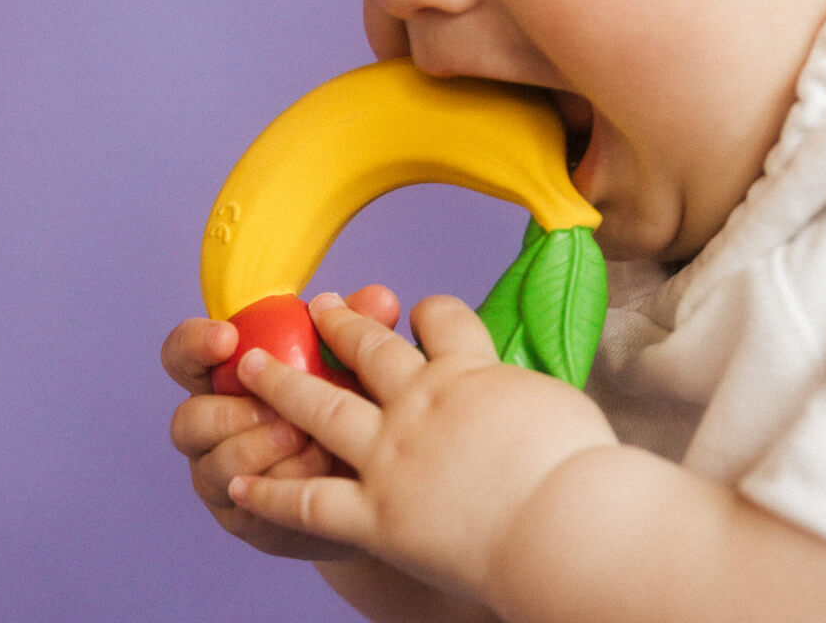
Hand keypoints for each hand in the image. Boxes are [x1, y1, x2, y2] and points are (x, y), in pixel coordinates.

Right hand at [161, 285, 398, 560]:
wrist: (373, 482)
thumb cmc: (352, 404)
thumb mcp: (356, 360)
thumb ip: (362, 328)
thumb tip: (379, 299)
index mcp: (226, 373)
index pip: (184, 352)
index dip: (196, 343)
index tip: (228, 338)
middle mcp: (213, 425)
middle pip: (188, 419)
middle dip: (231, 413)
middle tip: (276, 408)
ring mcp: (222, 475)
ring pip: (218, 464)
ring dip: (263, 449)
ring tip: (310, 438)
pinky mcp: (244, 516)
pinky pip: (249, 503)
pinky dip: (285, 483)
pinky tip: (320, 470)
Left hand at [226, 293, 617, 601]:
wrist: (569, 521)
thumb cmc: (585, 469)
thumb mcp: (565, 406)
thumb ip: (532, 395)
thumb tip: (539, 401)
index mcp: (469, 372)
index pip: (442, 320)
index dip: (428, 311)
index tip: (420, 310)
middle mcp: (421, 401)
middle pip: (370, 348)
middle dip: (342, 325)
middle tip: (319, 304)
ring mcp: (392, 455)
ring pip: (322, 407)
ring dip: (282, 383)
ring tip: (250, 365)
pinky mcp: (378, 513)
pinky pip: (311, 501)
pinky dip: (272, 494)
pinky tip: (240, 485)